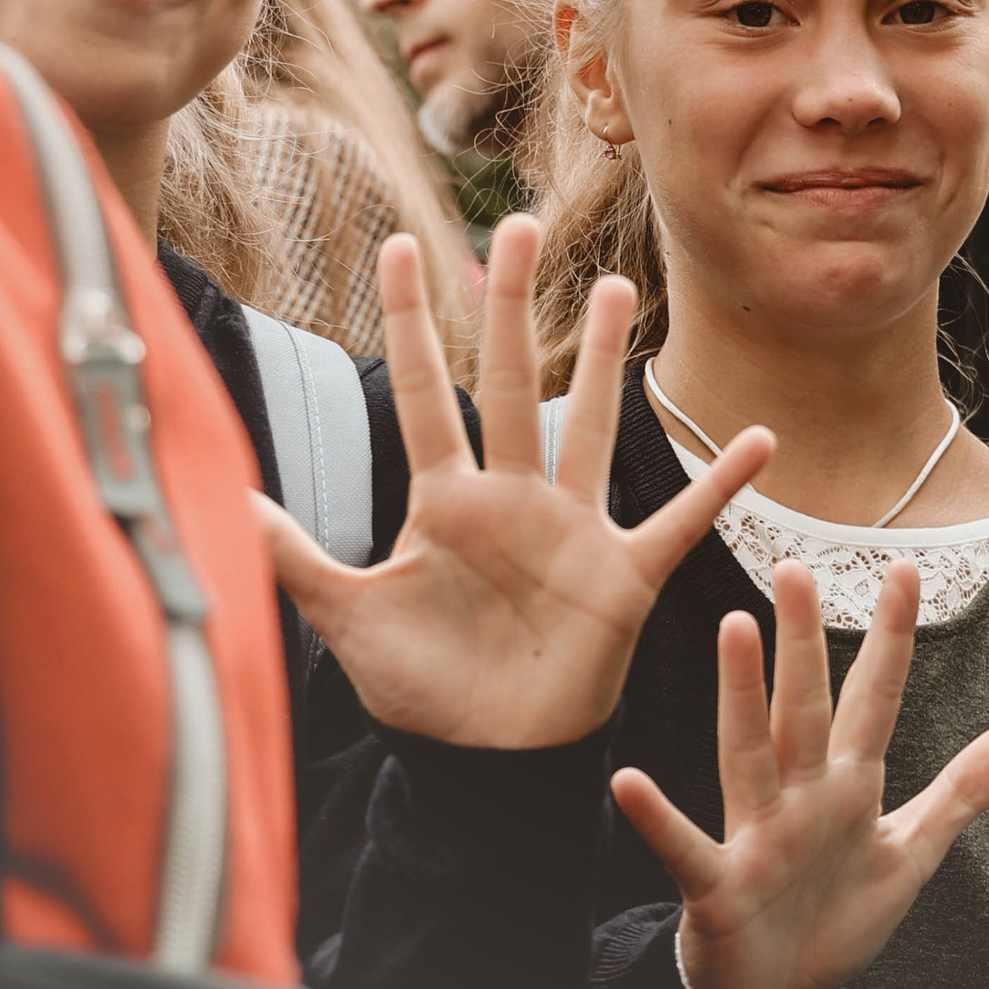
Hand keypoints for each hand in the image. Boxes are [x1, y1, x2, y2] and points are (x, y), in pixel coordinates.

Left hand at [260, 212, 770, 747]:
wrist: (485, 762)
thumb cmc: (421, 692)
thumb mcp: (350, 621)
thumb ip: (295, 561)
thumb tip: (231, 505)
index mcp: (444, 501)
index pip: (424, 391)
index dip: (413, 321)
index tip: (400, 245)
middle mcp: (510, 498)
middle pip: (511, 379)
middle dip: (511, 304)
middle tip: (519, 226)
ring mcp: (570, 531)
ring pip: (588, 424)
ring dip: (605, 359)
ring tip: (612, 286)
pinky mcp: (621, 577)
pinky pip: (677, 520)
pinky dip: (717, 484)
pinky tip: (757, 439)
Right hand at [610, 557, 988, 988]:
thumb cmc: (833, 915)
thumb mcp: (908, 852)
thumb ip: (958, 793)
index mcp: (844, 785)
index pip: (872, 699)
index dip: (893, 639)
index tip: (906, 569)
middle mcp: (797, 796)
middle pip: (803, 707)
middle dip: (805, 641)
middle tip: (798, 567)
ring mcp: (756, 836)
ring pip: (749, 753)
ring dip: (740, 694)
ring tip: (733, 629)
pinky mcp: (718, 886)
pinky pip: (685, 848)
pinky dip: (657, 818)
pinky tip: (630, 785)